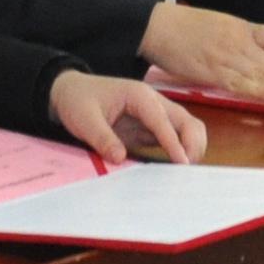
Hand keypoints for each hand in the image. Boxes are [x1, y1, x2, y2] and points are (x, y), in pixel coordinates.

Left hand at [48, 71, 205, 167]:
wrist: (70, 92)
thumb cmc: (78, 100)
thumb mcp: (84, 119)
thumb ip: (102, 138)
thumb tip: (120, 159)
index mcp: (139, 95)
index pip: (163, 120)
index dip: (174, 142)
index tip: (182, 163)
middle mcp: (154, 103)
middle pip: (186, 121)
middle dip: (192, 144)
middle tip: (186, 170)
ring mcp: (155, 115)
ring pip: (186, 128)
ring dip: (191, 147)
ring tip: (184, 171)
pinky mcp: (151, 128)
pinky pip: (173, 139)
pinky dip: (180, 152)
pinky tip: (174, 169)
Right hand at [141, 2, 263, 106]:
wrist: (157, 25)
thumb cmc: (181, 25)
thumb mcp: (215, 23)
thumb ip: (234, 37)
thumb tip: (245, 53)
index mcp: (241, 29)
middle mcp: (240, 43)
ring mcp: (229, 57)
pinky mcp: (214, 71)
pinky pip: (242, 84)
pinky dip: (260, 90)